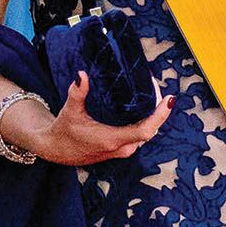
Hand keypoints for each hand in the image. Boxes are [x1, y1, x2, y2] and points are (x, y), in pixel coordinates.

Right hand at [31, 68, 173, 166]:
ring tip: (151, 93)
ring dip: (152, 115)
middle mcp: (122, 147)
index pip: (146, 130)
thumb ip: (77, 93)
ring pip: (147, 132)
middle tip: (155, 86)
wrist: (56, 151)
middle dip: (157, 109)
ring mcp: (123, 150)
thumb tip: (82, 75)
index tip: (169, 99)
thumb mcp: (70, 111)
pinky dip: (145, 121)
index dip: (160, 115)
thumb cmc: (63, 132)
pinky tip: (143, 107)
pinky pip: (140, 135)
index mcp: (112, 139)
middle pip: (151, 129)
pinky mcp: (122, 149)